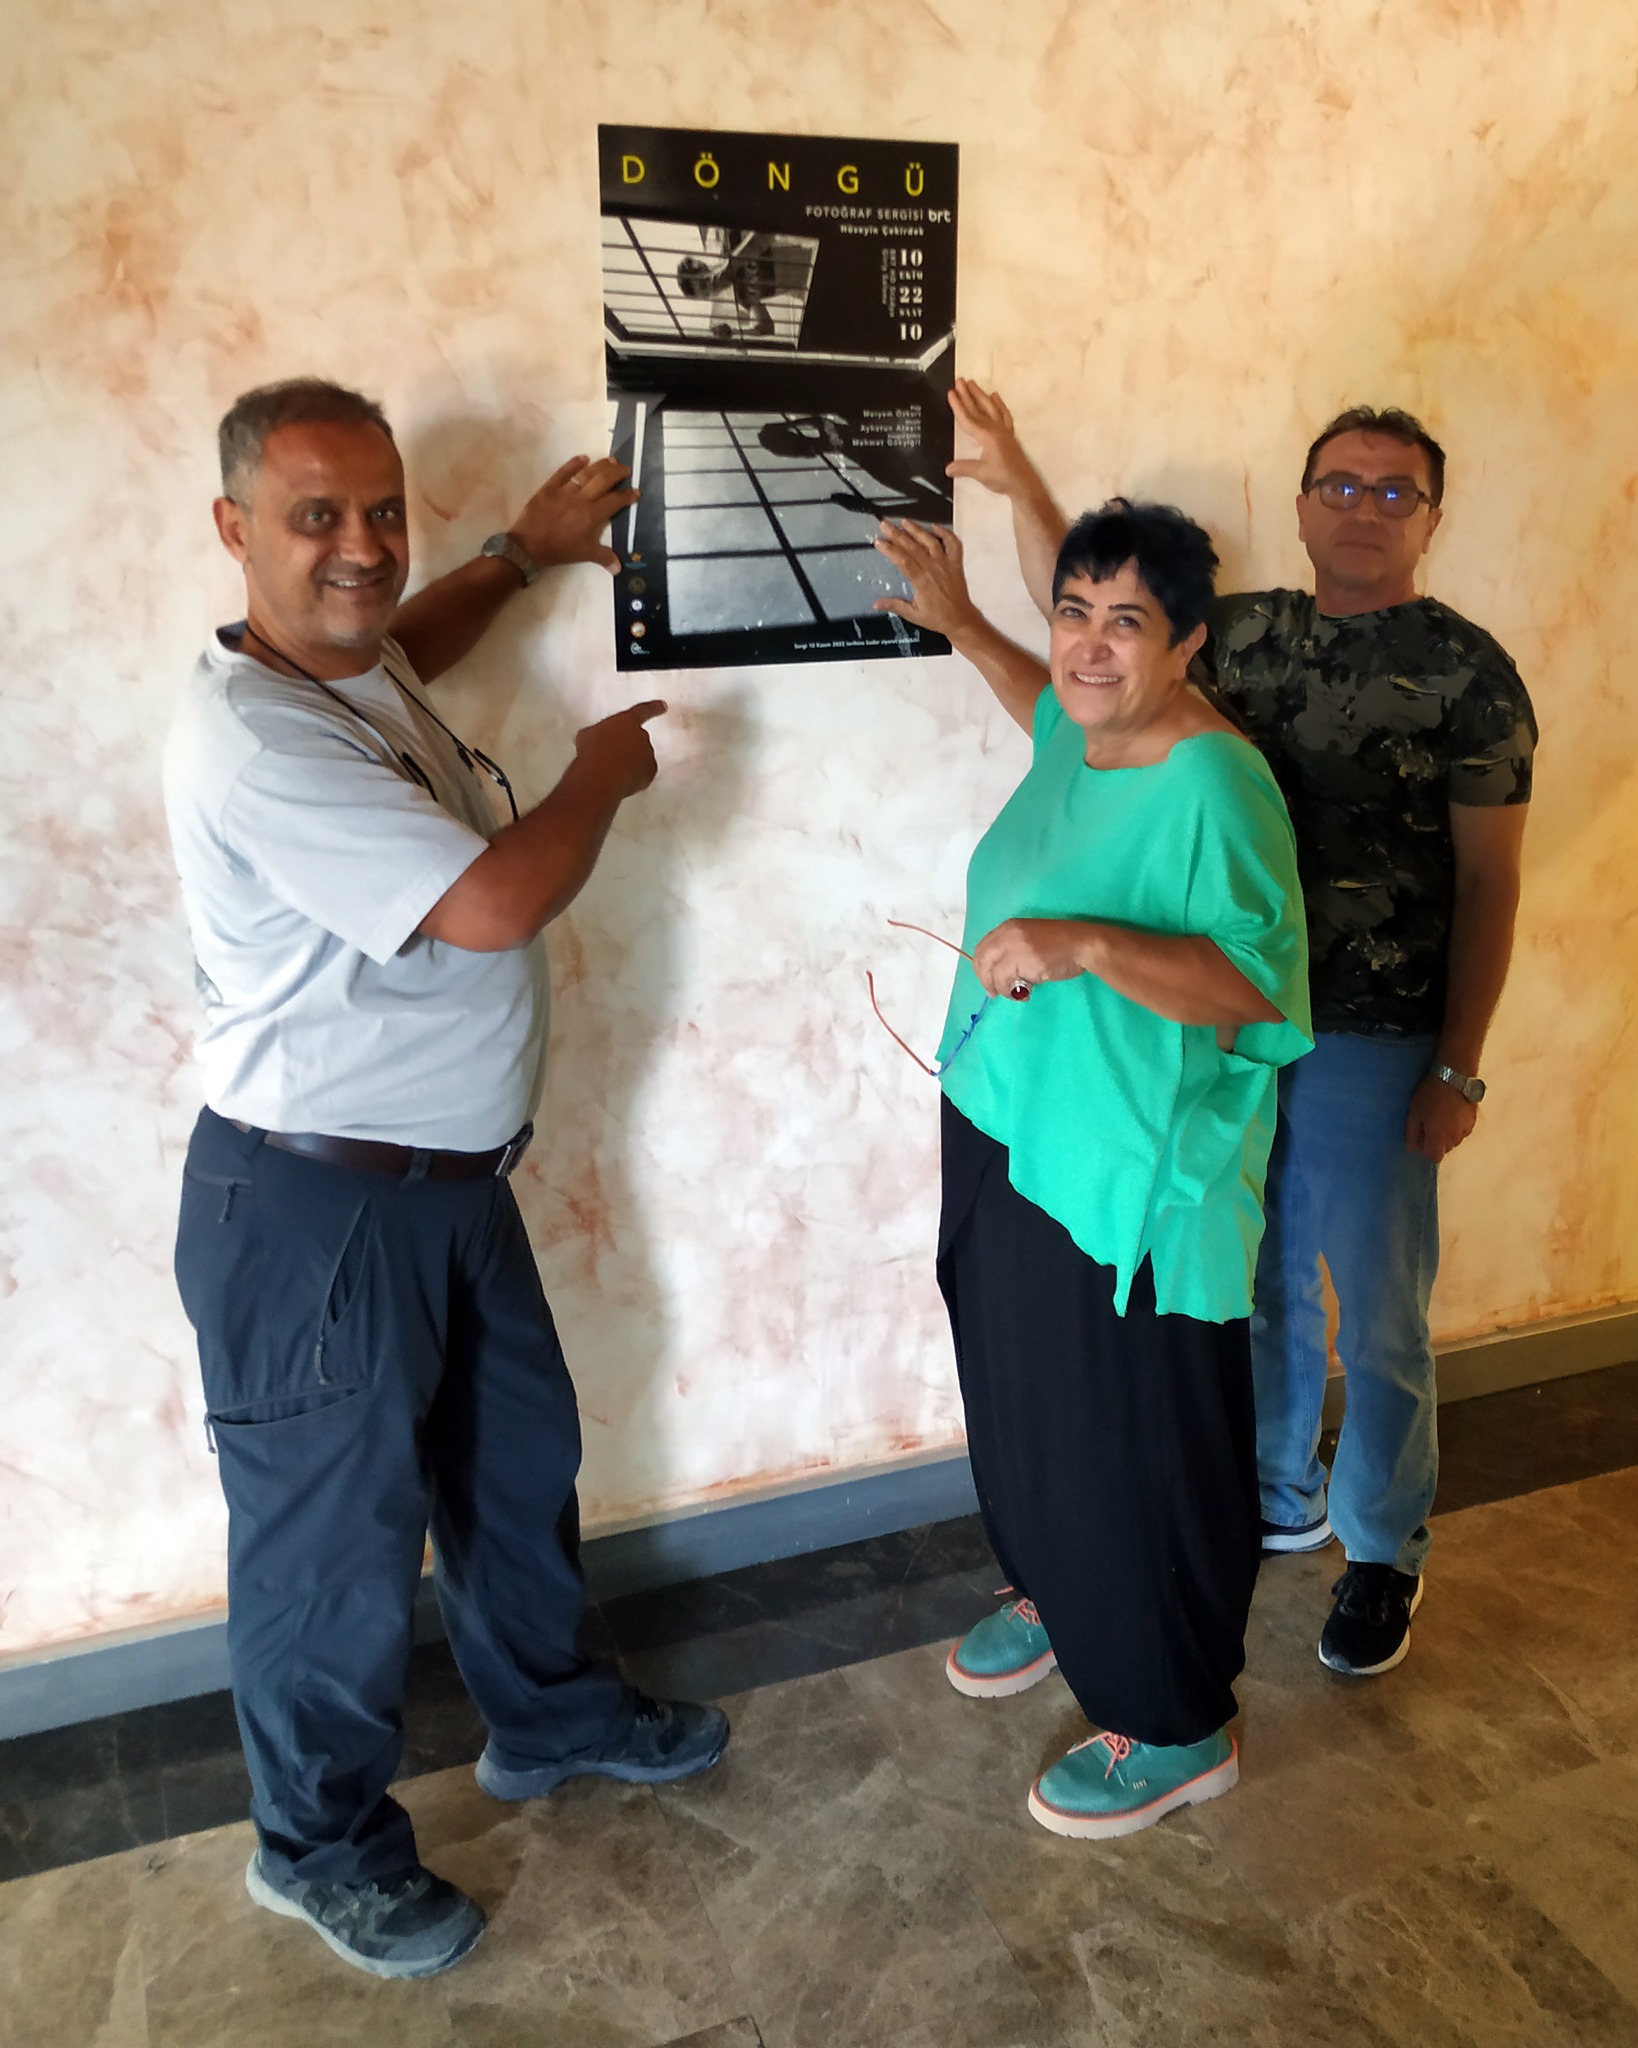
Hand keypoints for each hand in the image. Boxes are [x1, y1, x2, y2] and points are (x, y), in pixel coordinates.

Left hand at [508, 456, 640, 575]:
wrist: (529, 545)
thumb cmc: (559, 550)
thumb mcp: (584, 554)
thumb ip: (603, 557)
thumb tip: (619, 568)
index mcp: (592, 515)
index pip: (615, 501)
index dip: (627, 496)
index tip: (636, 491)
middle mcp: (582, 499)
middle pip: (604, 480)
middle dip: (618, 473)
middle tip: (626, 469)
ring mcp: (565, 491)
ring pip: (587, 473)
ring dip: (601, 465)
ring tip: (611, 460)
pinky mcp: (550, 487)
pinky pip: (564, 471)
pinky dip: (574, 463)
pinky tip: (584, 458)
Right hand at [573, 699, 666, 798]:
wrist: (601, 776)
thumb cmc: (592, 752)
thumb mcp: (587, 735)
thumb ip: (598, 732)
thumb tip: (594, 739)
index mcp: (627, 721)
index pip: (643, 711)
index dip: (653, 708)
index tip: (663, 706)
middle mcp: (642, 736)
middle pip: (638, 740)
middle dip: (627, 747)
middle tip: (610, 756)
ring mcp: (648, 754)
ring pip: (640, 758)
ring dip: (630, 763)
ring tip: (611, 770)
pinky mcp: (650, 773)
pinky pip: (643, 774)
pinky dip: (634, 777)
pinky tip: (619, 780)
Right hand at [872, 520, 980, 638]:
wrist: (960, 619)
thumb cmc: (938, 617)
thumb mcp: (913, 615)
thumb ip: (894, 605)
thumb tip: (876, 604)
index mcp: (922, 581)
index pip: (903, 561)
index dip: (890, 550)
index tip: (879, 542)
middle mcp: (934, 569)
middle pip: (913, 547)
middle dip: (897, 534)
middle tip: (885, 524)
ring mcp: (946, 564)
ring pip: (930, 541)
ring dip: (917, 530)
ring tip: (904, 521)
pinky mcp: (956, 563)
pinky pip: (953, 544)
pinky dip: (945, 533)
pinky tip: (934, 527)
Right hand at [947, 379, 1036, 498]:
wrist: (1024, 484)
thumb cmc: (1005, 478)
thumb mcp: (980, 473)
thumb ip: (964, 468)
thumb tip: (949, 468)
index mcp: (987, 436)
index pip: (968, 418)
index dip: (958, 405)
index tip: (951, 393)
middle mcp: (996, 430)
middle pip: (978, 408)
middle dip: (968, 394)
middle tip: (959, 381)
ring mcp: (1004, 431)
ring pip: (991, 408)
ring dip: (981, 395)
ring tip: (973, 384)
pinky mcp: (1009, 435)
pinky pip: (1004, 415)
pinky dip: (999, 405)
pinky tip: (996, 397)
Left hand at [972, 918, 1093, 997]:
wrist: (1083, 944)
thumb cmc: (1060, 944)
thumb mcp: (1028, 940)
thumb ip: (1011, 951)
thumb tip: (997, 973)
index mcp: (1008, 927)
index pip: (982, 948)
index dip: (981, 968)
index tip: (988, 981)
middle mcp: (1007, 934)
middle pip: (983, 961)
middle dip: (986, 981)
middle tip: (995, 993)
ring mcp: (1015, 947)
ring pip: (994, 975)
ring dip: (1003, 989)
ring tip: (1017, 994)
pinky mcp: (1024, 961)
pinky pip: (1008, 982)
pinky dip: (1014, 992)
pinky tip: (1026, 993)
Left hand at [1404, 1073, 1478, 1162]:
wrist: (1454, 1077)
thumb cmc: (1430, 1095)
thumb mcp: (1414, 1113)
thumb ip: (1412, 1133)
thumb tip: (1412, 1149)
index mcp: (1439, 1138)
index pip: (1434, 1158)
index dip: (1425, 1150)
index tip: (1421, 1137)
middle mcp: (1455, 1138)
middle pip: (1444, 1149)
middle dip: (1436, 1141)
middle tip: (1429, 1123)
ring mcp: (1466, 1129)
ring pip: (1454, 1140)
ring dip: (1447, 1134)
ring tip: (1440, 1116)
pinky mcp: (1473, 1120)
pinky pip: (1462, 1130)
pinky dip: (1456, 1126)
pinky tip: (1451, 1113)